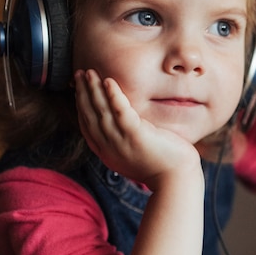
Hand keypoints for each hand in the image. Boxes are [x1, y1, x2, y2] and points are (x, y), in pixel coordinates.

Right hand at [74, 69, 200, 187]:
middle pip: (90, 117)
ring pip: (102, 112)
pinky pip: (120, 112)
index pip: (87, 126)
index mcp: (107, 153)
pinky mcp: (136, 136)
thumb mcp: (135, 155)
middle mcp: (109, 149)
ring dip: (93, 90)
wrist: (176, 181)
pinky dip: (113, 96)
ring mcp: (121, 143)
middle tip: (78, 74)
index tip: (78, 89)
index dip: (81, 106)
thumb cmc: (162, 166)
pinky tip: (109, 81)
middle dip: (82, 94)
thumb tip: (123, 127)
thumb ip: (124, 142)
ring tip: (89, 73)